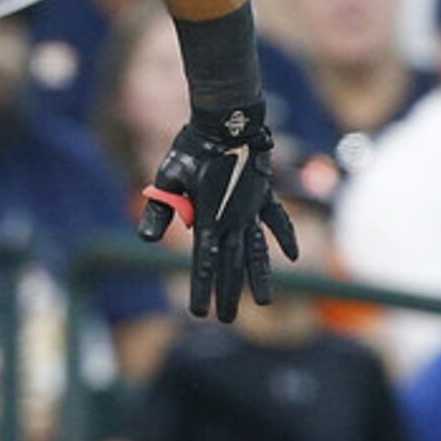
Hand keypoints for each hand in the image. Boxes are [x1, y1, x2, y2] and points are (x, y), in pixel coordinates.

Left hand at [135, 104, 298, 322]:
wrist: (228, 121)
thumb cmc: (192, 148)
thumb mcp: (168, 177)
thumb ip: (159, 209)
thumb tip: (146, 241)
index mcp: (208, 220)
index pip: (204, 264)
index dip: (202, 289)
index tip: (200, 313)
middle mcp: (233, 221)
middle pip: (231, 265)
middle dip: (227, 293)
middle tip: (224, 319)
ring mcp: (252, 209)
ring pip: (257, 251)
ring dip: (259, 276)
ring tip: (264, 301)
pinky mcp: (265, 195)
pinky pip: (278, 221)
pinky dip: (285, 237)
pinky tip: (293, 256)